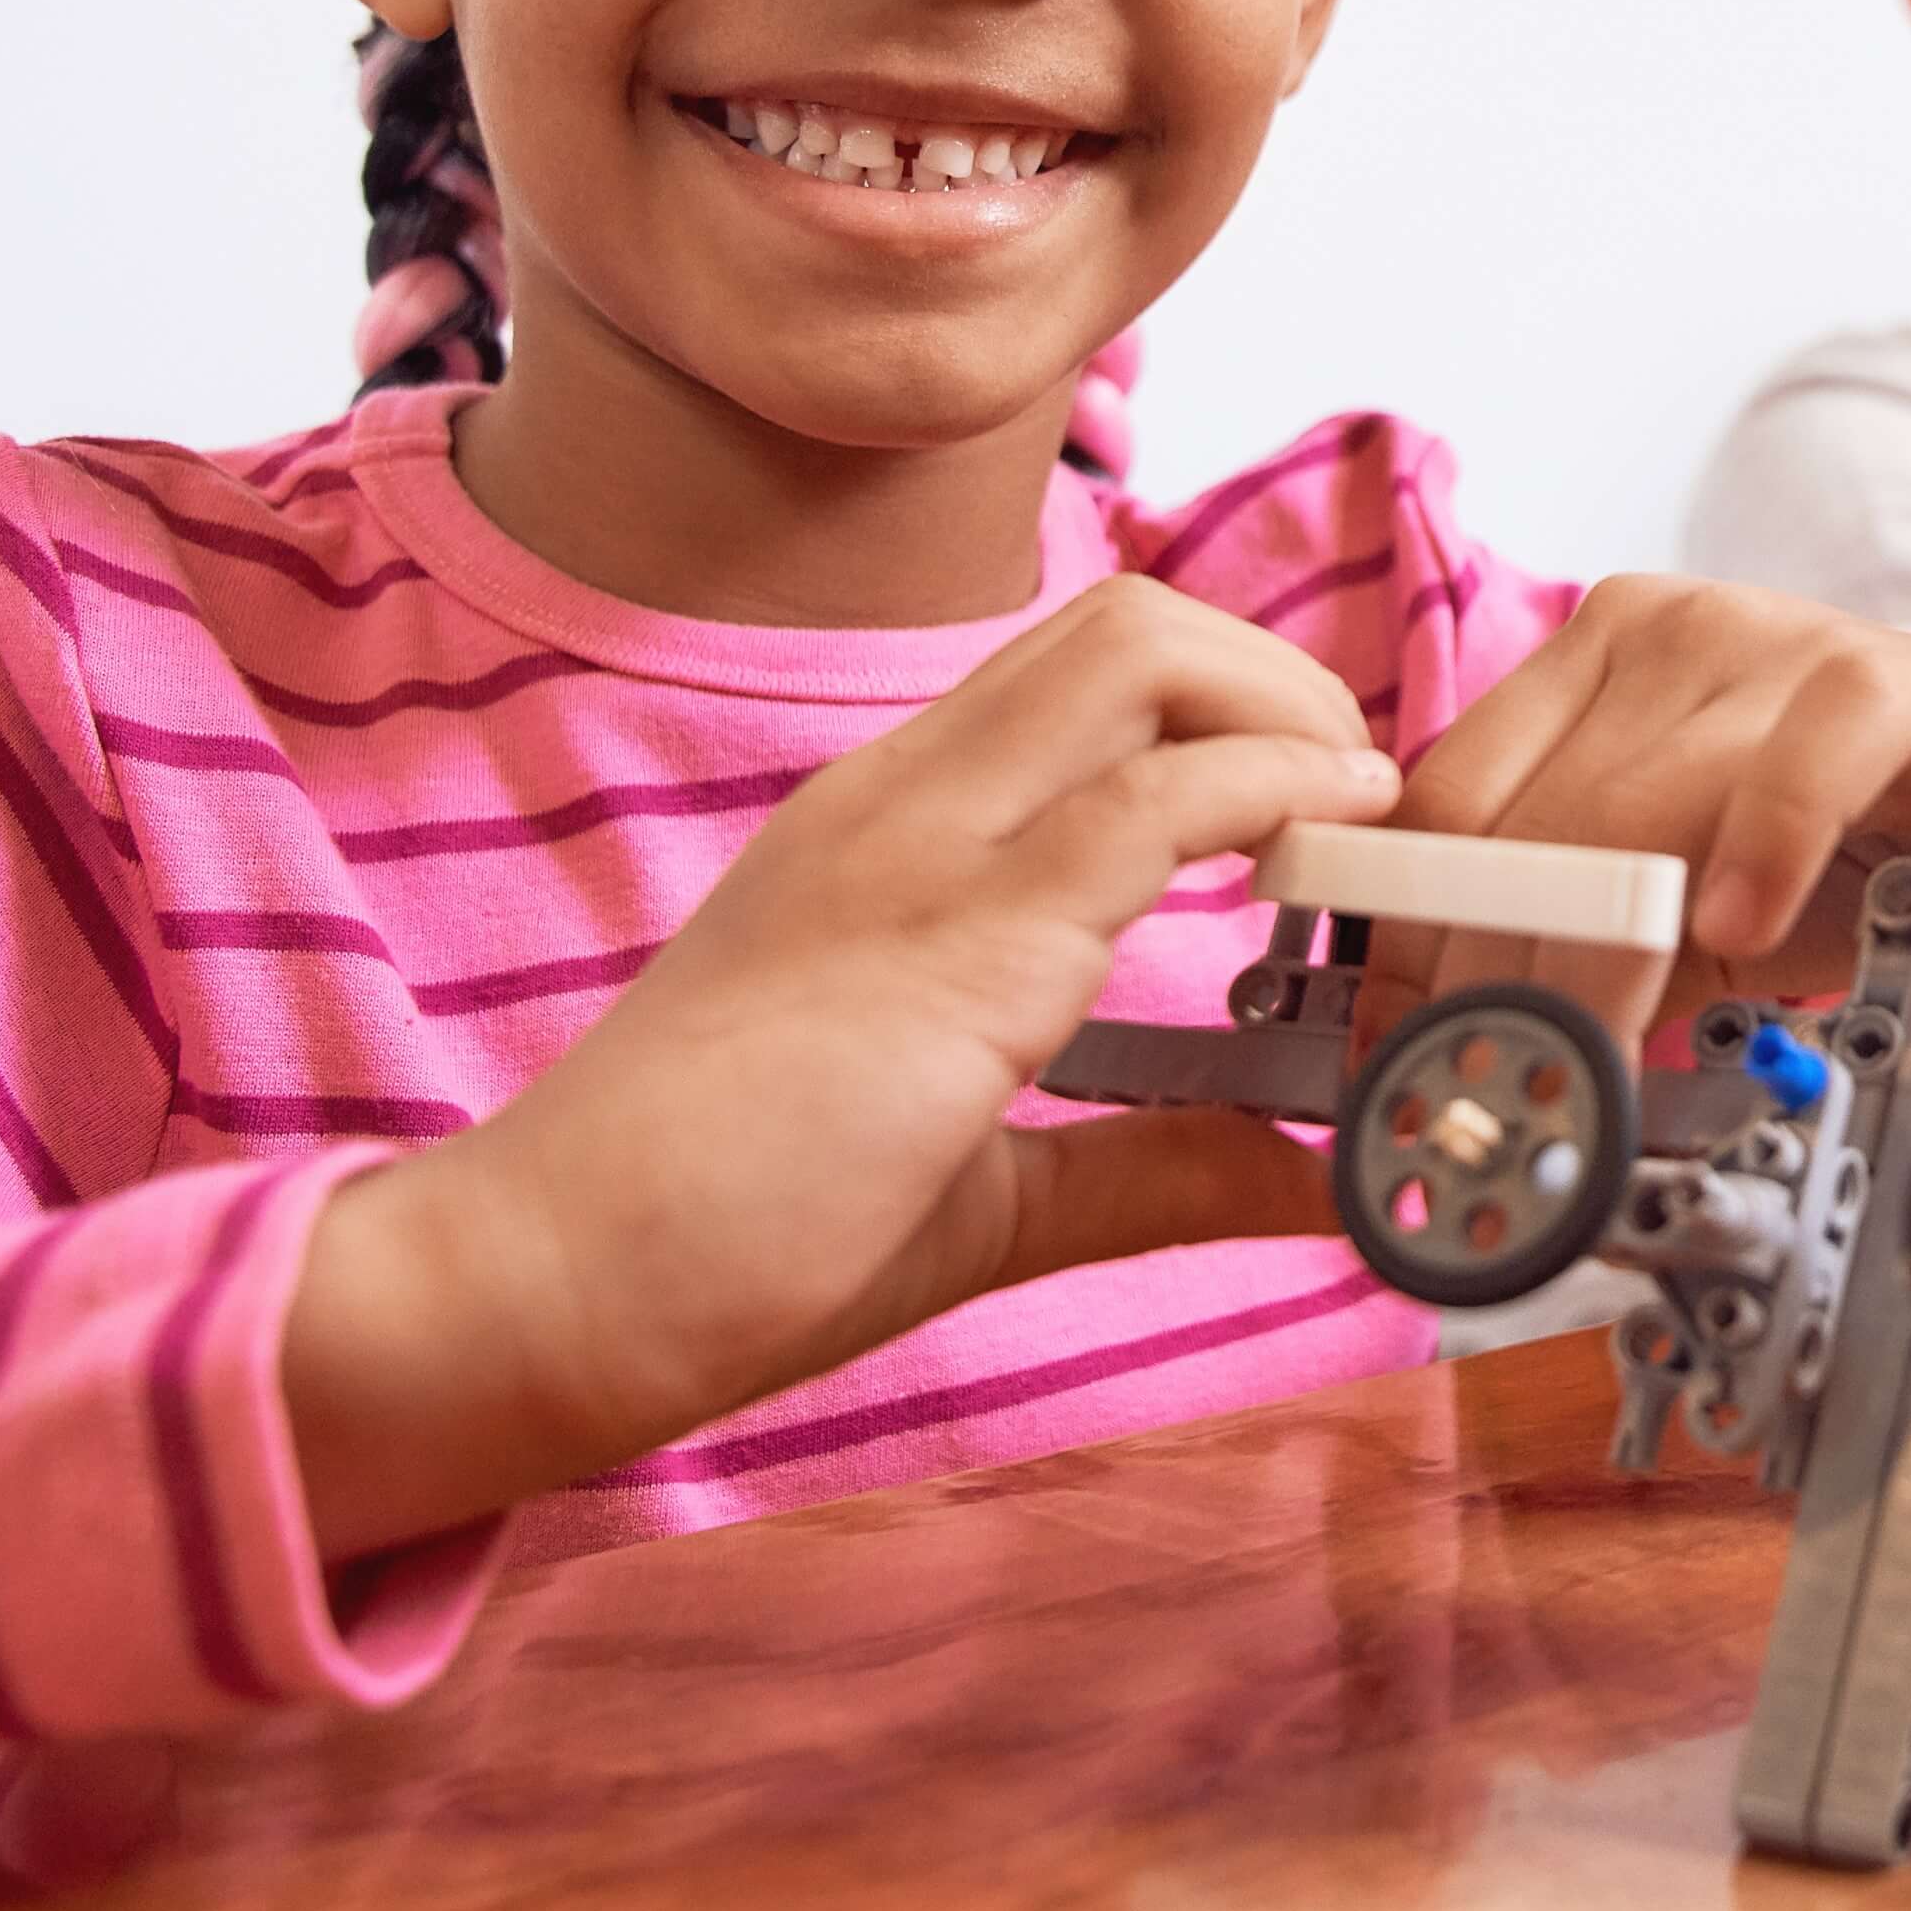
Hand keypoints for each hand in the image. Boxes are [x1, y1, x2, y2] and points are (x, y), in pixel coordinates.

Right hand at [280, 579, 1403, 1559]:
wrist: (547, 1288)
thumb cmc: (726, 1239)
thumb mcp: (980, 1186)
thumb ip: (1143, 1163)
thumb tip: (1299, 1173)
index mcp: (889, 829)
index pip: (1080, 676)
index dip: (1228, 706)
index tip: (1319, 807)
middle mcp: (902, 800)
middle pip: (1131, 622)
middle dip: (1285, 675)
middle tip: (1358, 802)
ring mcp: (920, 851)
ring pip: (1144, 656)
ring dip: (1294, 712)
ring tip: (1364, 819)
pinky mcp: (954, 941)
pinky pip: (1151, 804)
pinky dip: (1276, 794)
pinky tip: (1337, 846)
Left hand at [1379, 577, 1910, 1023]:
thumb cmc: (1876, 854)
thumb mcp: (1693, 907)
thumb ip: (1581, 947)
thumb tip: (1453, 1064)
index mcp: (1587, 666)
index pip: (1441, 808)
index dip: (1407, 949)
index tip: (1398, 1069)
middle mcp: (1659, 630)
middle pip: (1516, 822)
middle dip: (1490, 985)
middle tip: (1501, 1105)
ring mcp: (1769, 637)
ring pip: (1624, 810)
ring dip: (1597, 965)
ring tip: (1594, 1072)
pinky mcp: (1887, 673)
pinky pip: (1794, 759)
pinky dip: (1757, 852)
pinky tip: (1743, 936)